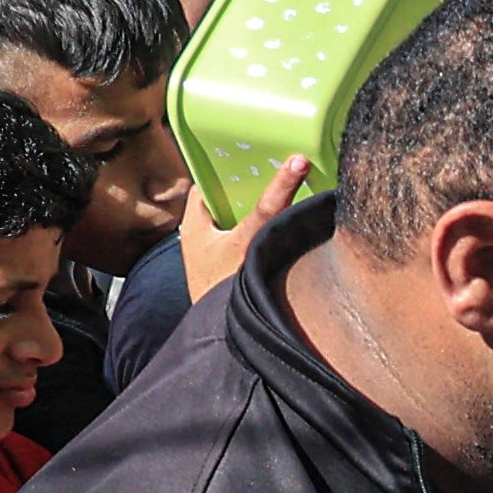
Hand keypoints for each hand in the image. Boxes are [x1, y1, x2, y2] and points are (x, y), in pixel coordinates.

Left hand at [180, 154, 303, 306]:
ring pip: (247, 219)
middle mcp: (206, 233)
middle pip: (234, 197)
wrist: (224, 341)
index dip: (232, 164)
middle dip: (257, 186)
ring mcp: (223, 253)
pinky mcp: (238, 270)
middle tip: (285, 169)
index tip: (260, 152)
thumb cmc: (222, 289)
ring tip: (295, 193)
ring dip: (268, 210)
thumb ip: (273, 205)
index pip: (211, 179)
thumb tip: (297, 163)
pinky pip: (257, 239)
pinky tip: (293, 227)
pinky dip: (272, 231)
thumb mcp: (249, 239)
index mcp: (195, 219)